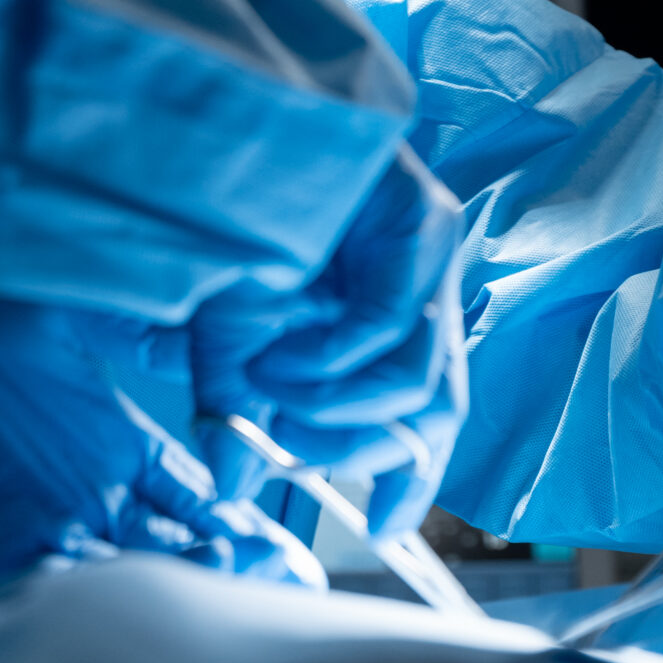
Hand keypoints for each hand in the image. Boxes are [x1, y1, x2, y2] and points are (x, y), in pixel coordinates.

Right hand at [0, 284, 282, 597]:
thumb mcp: (70, 308)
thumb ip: (139, 326)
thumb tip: (196, 312)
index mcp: (119, 435)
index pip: (201, 494)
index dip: (238, 521)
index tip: (265, 540)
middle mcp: (92, 491)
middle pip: (179, 549)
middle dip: (228, 568)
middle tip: (274, 585)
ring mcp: (41, 531)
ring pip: (123, 582)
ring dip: (166, 587)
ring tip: (213, 602)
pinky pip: (52, 598)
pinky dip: (83, 606)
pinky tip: (109, 616)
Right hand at [191, 144, 467, 536]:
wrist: (226, 134)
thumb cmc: (234, 223)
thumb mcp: (227, 339)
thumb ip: (239, 414)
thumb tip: (234, 488)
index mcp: (395, 319)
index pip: (430, 417)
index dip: (413, 479)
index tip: (382, 528)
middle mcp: (428, 289)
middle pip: (435, 411)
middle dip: (357, 449)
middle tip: (288, 449)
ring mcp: (433, 257)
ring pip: (416, 382)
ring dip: (332, 407)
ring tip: (268, 386)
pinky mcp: (425, 225)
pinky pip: (390, 329)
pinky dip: (330, 359)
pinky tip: (279, 354)